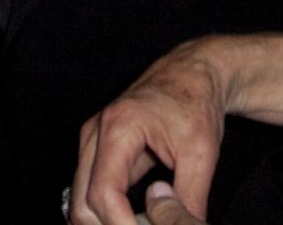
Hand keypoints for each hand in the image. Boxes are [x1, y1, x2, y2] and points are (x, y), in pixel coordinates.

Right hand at [70, 39, 230, 224]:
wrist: (191, 73)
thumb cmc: (195, 102)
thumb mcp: (201, 152)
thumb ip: (190, 197)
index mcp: (118, 128)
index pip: (103, 193)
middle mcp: (95, 134)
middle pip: (81, 202)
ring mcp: (92, 142)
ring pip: (81, 200)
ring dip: (106, 223)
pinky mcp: (98, 151)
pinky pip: (91, 192)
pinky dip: (108, 214)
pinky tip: (136, 222)